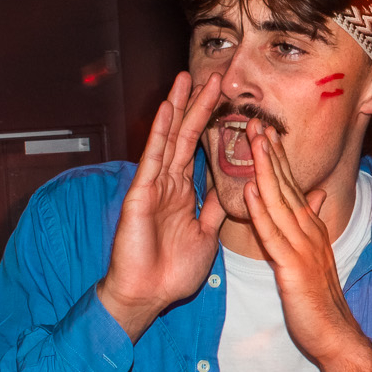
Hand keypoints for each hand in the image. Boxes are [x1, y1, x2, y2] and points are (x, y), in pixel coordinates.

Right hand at [98, 72, 226, 340]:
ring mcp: (153, 186)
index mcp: (184, 193)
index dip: (210, 124)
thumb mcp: (205, 235)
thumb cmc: (173, 271)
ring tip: (186, 78)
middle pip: (184, 135)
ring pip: (168, 138)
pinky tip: (166, 109)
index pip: (198, 149)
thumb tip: (229, 190)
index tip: (225, 100)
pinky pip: (152, 157)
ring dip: (178, 108)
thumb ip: (212, 209)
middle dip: (197, 105)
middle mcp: (168, 183)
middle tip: (211, 76)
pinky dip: (159, 132)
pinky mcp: (142, 193)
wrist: (149, 295)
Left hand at [244, 123, 371, 371]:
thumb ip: (314, 223)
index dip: (278, 157)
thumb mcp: (317, 255)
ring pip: (280, 201)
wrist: (334, 334)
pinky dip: (261, 210)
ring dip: (266, 169)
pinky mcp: (292, 267)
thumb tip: (319, 195)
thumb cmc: (320, 298)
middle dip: (270, 152)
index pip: (292, 185)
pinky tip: (250, 190)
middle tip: (256, 120)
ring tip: (253, 141)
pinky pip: (273, 234)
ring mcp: (303, 247)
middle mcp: (309, 230)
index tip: (264, 131)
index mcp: (311, 227)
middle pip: (287, 184)